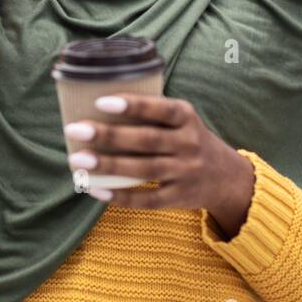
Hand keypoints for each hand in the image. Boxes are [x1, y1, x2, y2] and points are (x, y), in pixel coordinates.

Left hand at [64, 94, 256, 236]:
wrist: (227, 177)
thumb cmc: (189, 140)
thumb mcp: (182, 120)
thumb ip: (152, 113)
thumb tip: (96, 108)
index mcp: (187, 118)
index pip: (161, 109)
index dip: (133, 105)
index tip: (101, 102)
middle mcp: (189, 144)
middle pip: (146, 140)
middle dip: (108, 135)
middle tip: (74, 130)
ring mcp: (186, 173)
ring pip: (144, 170)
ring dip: (108, 165)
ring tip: (77, 160)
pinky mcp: (180, 197)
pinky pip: (148, 199)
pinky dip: (121, 196)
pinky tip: (96, 190)